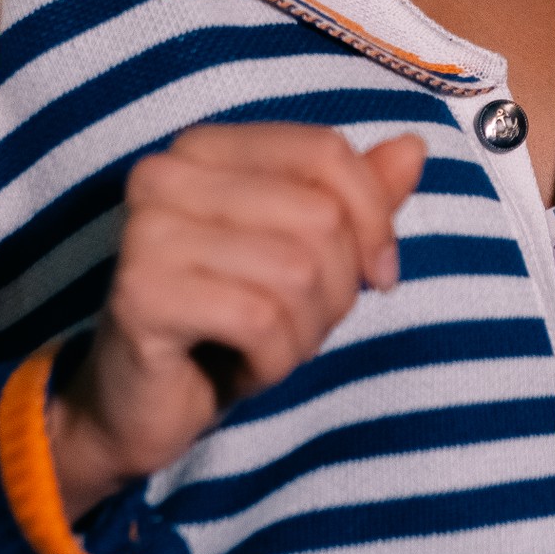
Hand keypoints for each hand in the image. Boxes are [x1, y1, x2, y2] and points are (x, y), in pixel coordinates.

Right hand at [46, 121, 426, 518]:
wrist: (140, 406)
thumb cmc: (227, 321)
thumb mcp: (306, 255)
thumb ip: (356, 199)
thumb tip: (415, 147)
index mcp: (206, 147)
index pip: (326, 152)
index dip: (374, 219)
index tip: (378, 273)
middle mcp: (167, 173)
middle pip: (319, 216)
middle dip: (334, 289)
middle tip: (296, 324)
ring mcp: (147, 230)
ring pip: (297, 271)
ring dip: (303, 331)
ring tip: (265, 346)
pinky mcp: (142, 293)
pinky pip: (260, 320)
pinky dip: (273, 360)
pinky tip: (240, 367)